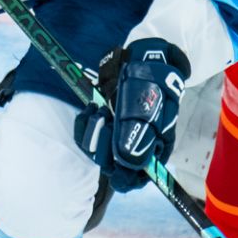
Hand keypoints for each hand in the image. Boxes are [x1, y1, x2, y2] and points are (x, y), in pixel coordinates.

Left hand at [74, 38, 189, 192]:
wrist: (144, 59)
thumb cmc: (153, 86)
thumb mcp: (152, 113)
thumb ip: (141, 141)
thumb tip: (128, 166)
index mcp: (151, 150)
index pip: (136, 178)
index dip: (125, 178)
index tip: (116, 170)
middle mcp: (132, 146)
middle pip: (112, 166)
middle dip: (103, 148)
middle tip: (105, 123)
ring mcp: (115, 135)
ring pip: (96, 151)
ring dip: (93, 132)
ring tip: (99, 111)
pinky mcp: (102, 123)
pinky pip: (85, 135)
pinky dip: (84, 124)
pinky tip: (91, 109)